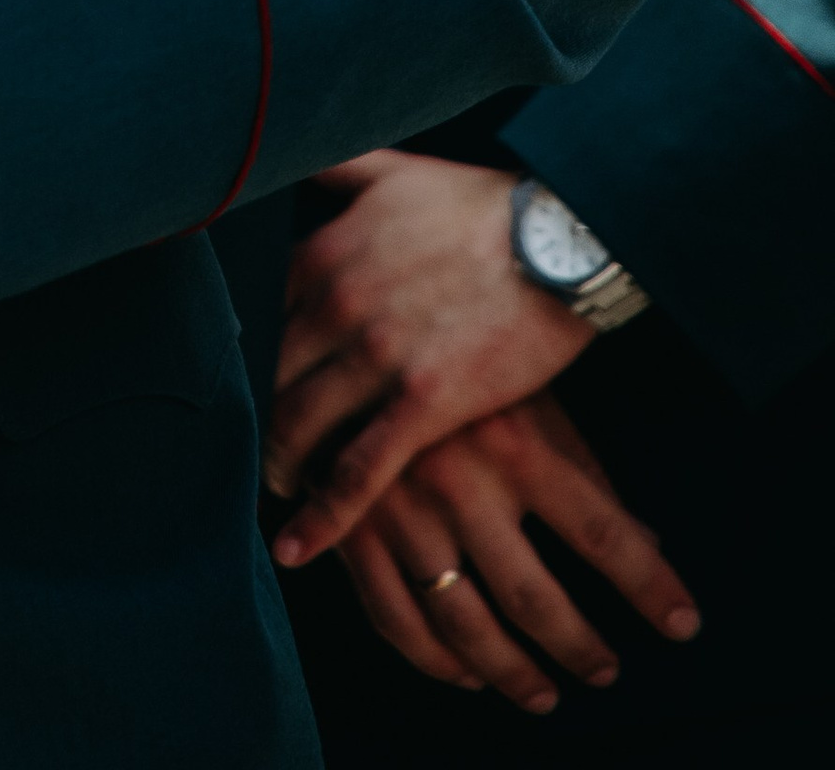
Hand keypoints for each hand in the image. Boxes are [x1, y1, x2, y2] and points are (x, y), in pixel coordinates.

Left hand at [268, 151, 589, 563]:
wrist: (559, 241)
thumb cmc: (480, 205)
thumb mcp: (393, 170)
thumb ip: (334, 167)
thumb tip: (293, 147)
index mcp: (322, 252)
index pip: (254, 316)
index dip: (240, 358)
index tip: (232, 382)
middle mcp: (336, 304)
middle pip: (265, 378)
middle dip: (251, 418)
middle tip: (247, 447)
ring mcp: (377, 355)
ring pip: (299, 426)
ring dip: (278, 466)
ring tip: (274, 489)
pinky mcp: (425, 402)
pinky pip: (359, 471)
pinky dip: (323, 515)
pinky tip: (297, 547)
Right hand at [334, 393, 699, 713]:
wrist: (341, 331)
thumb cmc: (448, 360)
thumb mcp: (525, 392)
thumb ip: (582, 465)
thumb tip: (648, 538)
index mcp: (513, 443)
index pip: (603, 533)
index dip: (650, 586)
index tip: (682, 622)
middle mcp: (459, 484)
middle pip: (534, 600)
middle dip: (580, 647)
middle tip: (605, 669)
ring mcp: (401, 512)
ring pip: (465, 626)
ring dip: (511, 674)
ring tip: (542, 693)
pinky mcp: (352, 530)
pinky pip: (396, 618)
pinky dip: (434, 660)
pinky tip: (465, 672)